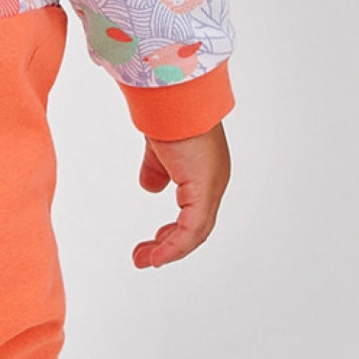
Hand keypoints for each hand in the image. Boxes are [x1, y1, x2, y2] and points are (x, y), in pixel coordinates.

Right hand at [133, 121, 229, 267]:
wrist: (172, 98)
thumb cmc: (168, 113)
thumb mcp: (159, 150)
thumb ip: (156, 170)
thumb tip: (151, 187)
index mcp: (205, 172)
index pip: (195, 213)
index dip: (174, 232)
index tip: (154, 243)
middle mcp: (214, 182)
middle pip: (196, 228)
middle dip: (169, 245)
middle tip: (145, 257)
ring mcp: (212, 186)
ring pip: (195, 233)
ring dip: (169, 250)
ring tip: (144, 260)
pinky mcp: (204, 189)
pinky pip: (191, 229)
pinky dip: (174, 246)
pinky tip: (158, 256)